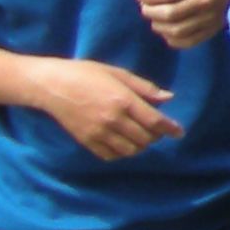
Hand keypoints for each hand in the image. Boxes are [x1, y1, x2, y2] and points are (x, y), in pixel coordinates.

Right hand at [37, 59, 177, 159]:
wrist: (50, 85)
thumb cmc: (85, 73)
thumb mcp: (117, 73)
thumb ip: (144, 88)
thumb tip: (169, 98)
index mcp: (123, 100)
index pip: (154, 122)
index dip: (170, 129)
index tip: (179, 132)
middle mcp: (113, 120)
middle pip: (145, 139)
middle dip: (155, 136)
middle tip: (156, 129)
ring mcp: (98, 133)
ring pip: (130, 150)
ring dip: (140, 146)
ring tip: (139, 136)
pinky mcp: (86, 141)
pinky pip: (110, 156)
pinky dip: (121, 152)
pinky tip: (122, 142)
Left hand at [135, 0, 229, 49]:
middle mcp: (206, 0)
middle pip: (170, 13)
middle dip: (150, 11)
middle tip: (145, 7)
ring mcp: (210, 18)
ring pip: (177, 30)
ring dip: (158, 26)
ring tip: (155, 18)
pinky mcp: (212, 31)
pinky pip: (187, 42)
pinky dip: (172, 39)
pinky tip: (167, 30)